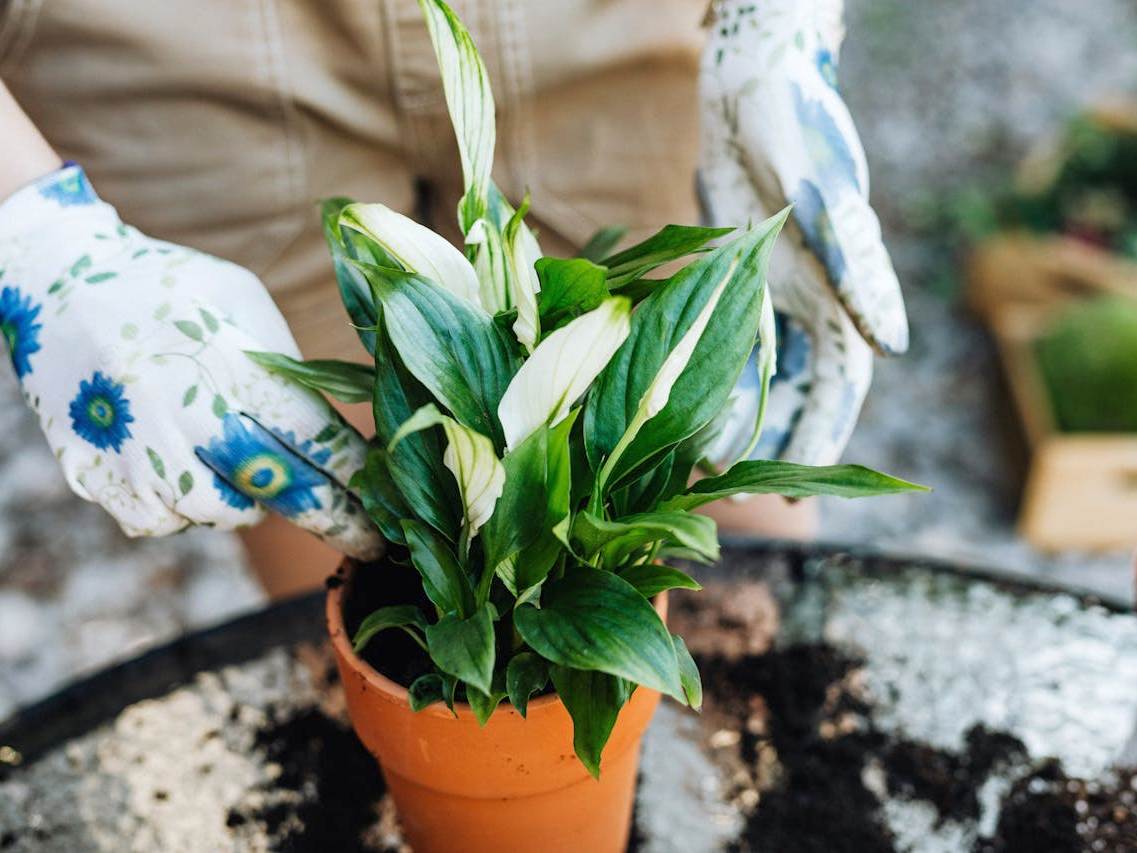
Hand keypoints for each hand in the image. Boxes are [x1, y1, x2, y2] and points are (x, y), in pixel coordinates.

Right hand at [0, 165, 381, 558]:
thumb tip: (344, 434)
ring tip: (227, 448)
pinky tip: (176, 456)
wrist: (59, 285)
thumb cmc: (173, 291)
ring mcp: (139, 454)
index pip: (316, 440)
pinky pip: (167, 522)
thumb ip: (290, 371)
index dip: (359, 482)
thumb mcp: (244, 302)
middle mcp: (187, 416)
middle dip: (337, 522)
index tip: (392, 510)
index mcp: (232, 365)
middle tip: (372, 543)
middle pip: (282, 492)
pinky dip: (184, 503)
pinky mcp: (99, 479)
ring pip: (226, 514)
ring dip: (246, 497)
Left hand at [699, 0, 907, 466]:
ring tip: (701, 459)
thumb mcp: (816, 183)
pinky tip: (681, 402)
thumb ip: (848, 256)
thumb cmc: (788, 114)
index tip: (799, 487)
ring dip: (738, 413)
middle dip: (780, 442)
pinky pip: (731, 336)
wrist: (751, 76)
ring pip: (765, 369)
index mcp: (844, 280)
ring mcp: (778, 284)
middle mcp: (817, 290)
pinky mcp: (740, 271)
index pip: (844, 376)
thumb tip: (890, 345)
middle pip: (806, 387)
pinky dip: (712, 370)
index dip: (824, 433)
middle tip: (743, 492)